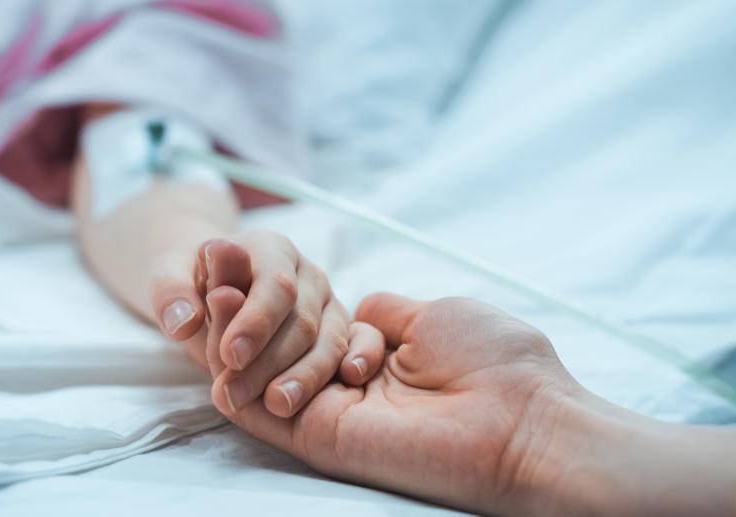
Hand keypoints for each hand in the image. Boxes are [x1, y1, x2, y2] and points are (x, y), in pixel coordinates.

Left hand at [152, 232, 384, 416]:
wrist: (213, 290)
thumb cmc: (193, 283)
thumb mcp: (168, 277)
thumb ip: (170, 294)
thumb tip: (182, 322)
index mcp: (270, 249)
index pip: (274, 284)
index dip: (256, 322)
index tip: (230, 356)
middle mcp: (307, 274)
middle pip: (301, 320)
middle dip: (269, 362)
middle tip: (234, 396)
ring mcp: (328, 303)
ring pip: (329, 340)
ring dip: (305, 377)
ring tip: (277, 406)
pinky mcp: (339, 330)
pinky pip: (358, 345)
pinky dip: (358, 361)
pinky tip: (349, 381)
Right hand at [207, 291, 583, 514]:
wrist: (524, 417)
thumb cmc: (495, 361)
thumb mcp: (432, 316)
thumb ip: (383, 313)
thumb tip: (357, 307)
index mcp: (378, 359)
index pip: (307, 328)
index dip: (271, 297)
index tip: (244, 261)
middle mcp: (350, 389)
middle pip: (278, 351)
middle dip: (242, 312)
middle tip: (216, 274)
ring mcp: (335, 416)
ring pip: (262, 380)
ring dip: (230, 339)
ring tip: (213, 295)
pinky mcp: (325, 440)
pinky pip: (264, 417)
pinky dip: (232, 383)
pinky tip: (212, 344)